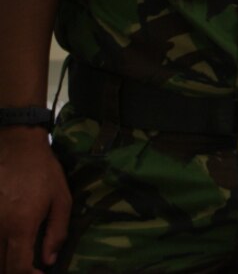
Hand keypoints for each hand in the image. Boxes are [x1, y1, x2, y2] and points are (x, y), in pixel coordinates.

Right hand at [0, 128, 70, 273]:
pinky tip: (8, 243)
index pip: (16, 267)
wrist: (17, 146)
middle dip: (15, 271)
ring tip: (20, 257)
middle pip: (0, 266)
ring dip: (4, 261)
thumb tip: (49, 260)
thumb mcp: (61, 199)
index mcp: (20, 225)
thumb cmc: (43, 171)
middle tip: (30, 267)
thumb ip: (56, 232)